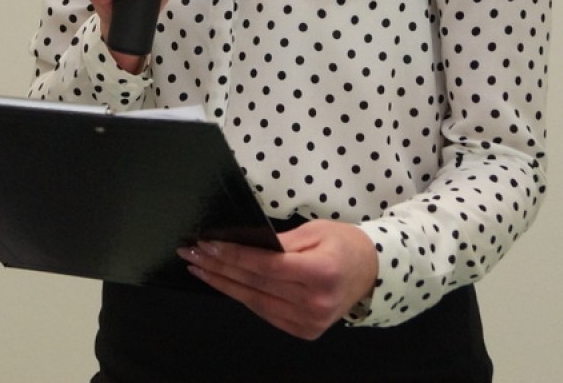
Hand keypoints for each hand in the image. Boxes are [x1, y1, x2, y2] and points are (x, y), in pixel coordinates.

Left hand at [178, 220, 379, 339]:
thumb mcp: (315, 231)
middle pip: (254, 284)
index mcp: (321, 274)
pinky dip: (243, 296)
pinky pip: (265, 312)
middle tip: (191, 254)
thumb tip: (241, 243)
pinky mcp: (304, 331)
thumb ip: (279, 242)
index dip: (232, 256)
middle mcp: (315, 303)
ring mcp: (309, 322)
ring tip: (199, 269)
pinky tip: (224, 283)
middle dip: (218, 268)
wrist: (372, 272)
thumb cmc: (344, 244)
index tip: (206, 245)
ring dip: (223, 284)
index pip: (265, 266)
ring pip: (254, 302)